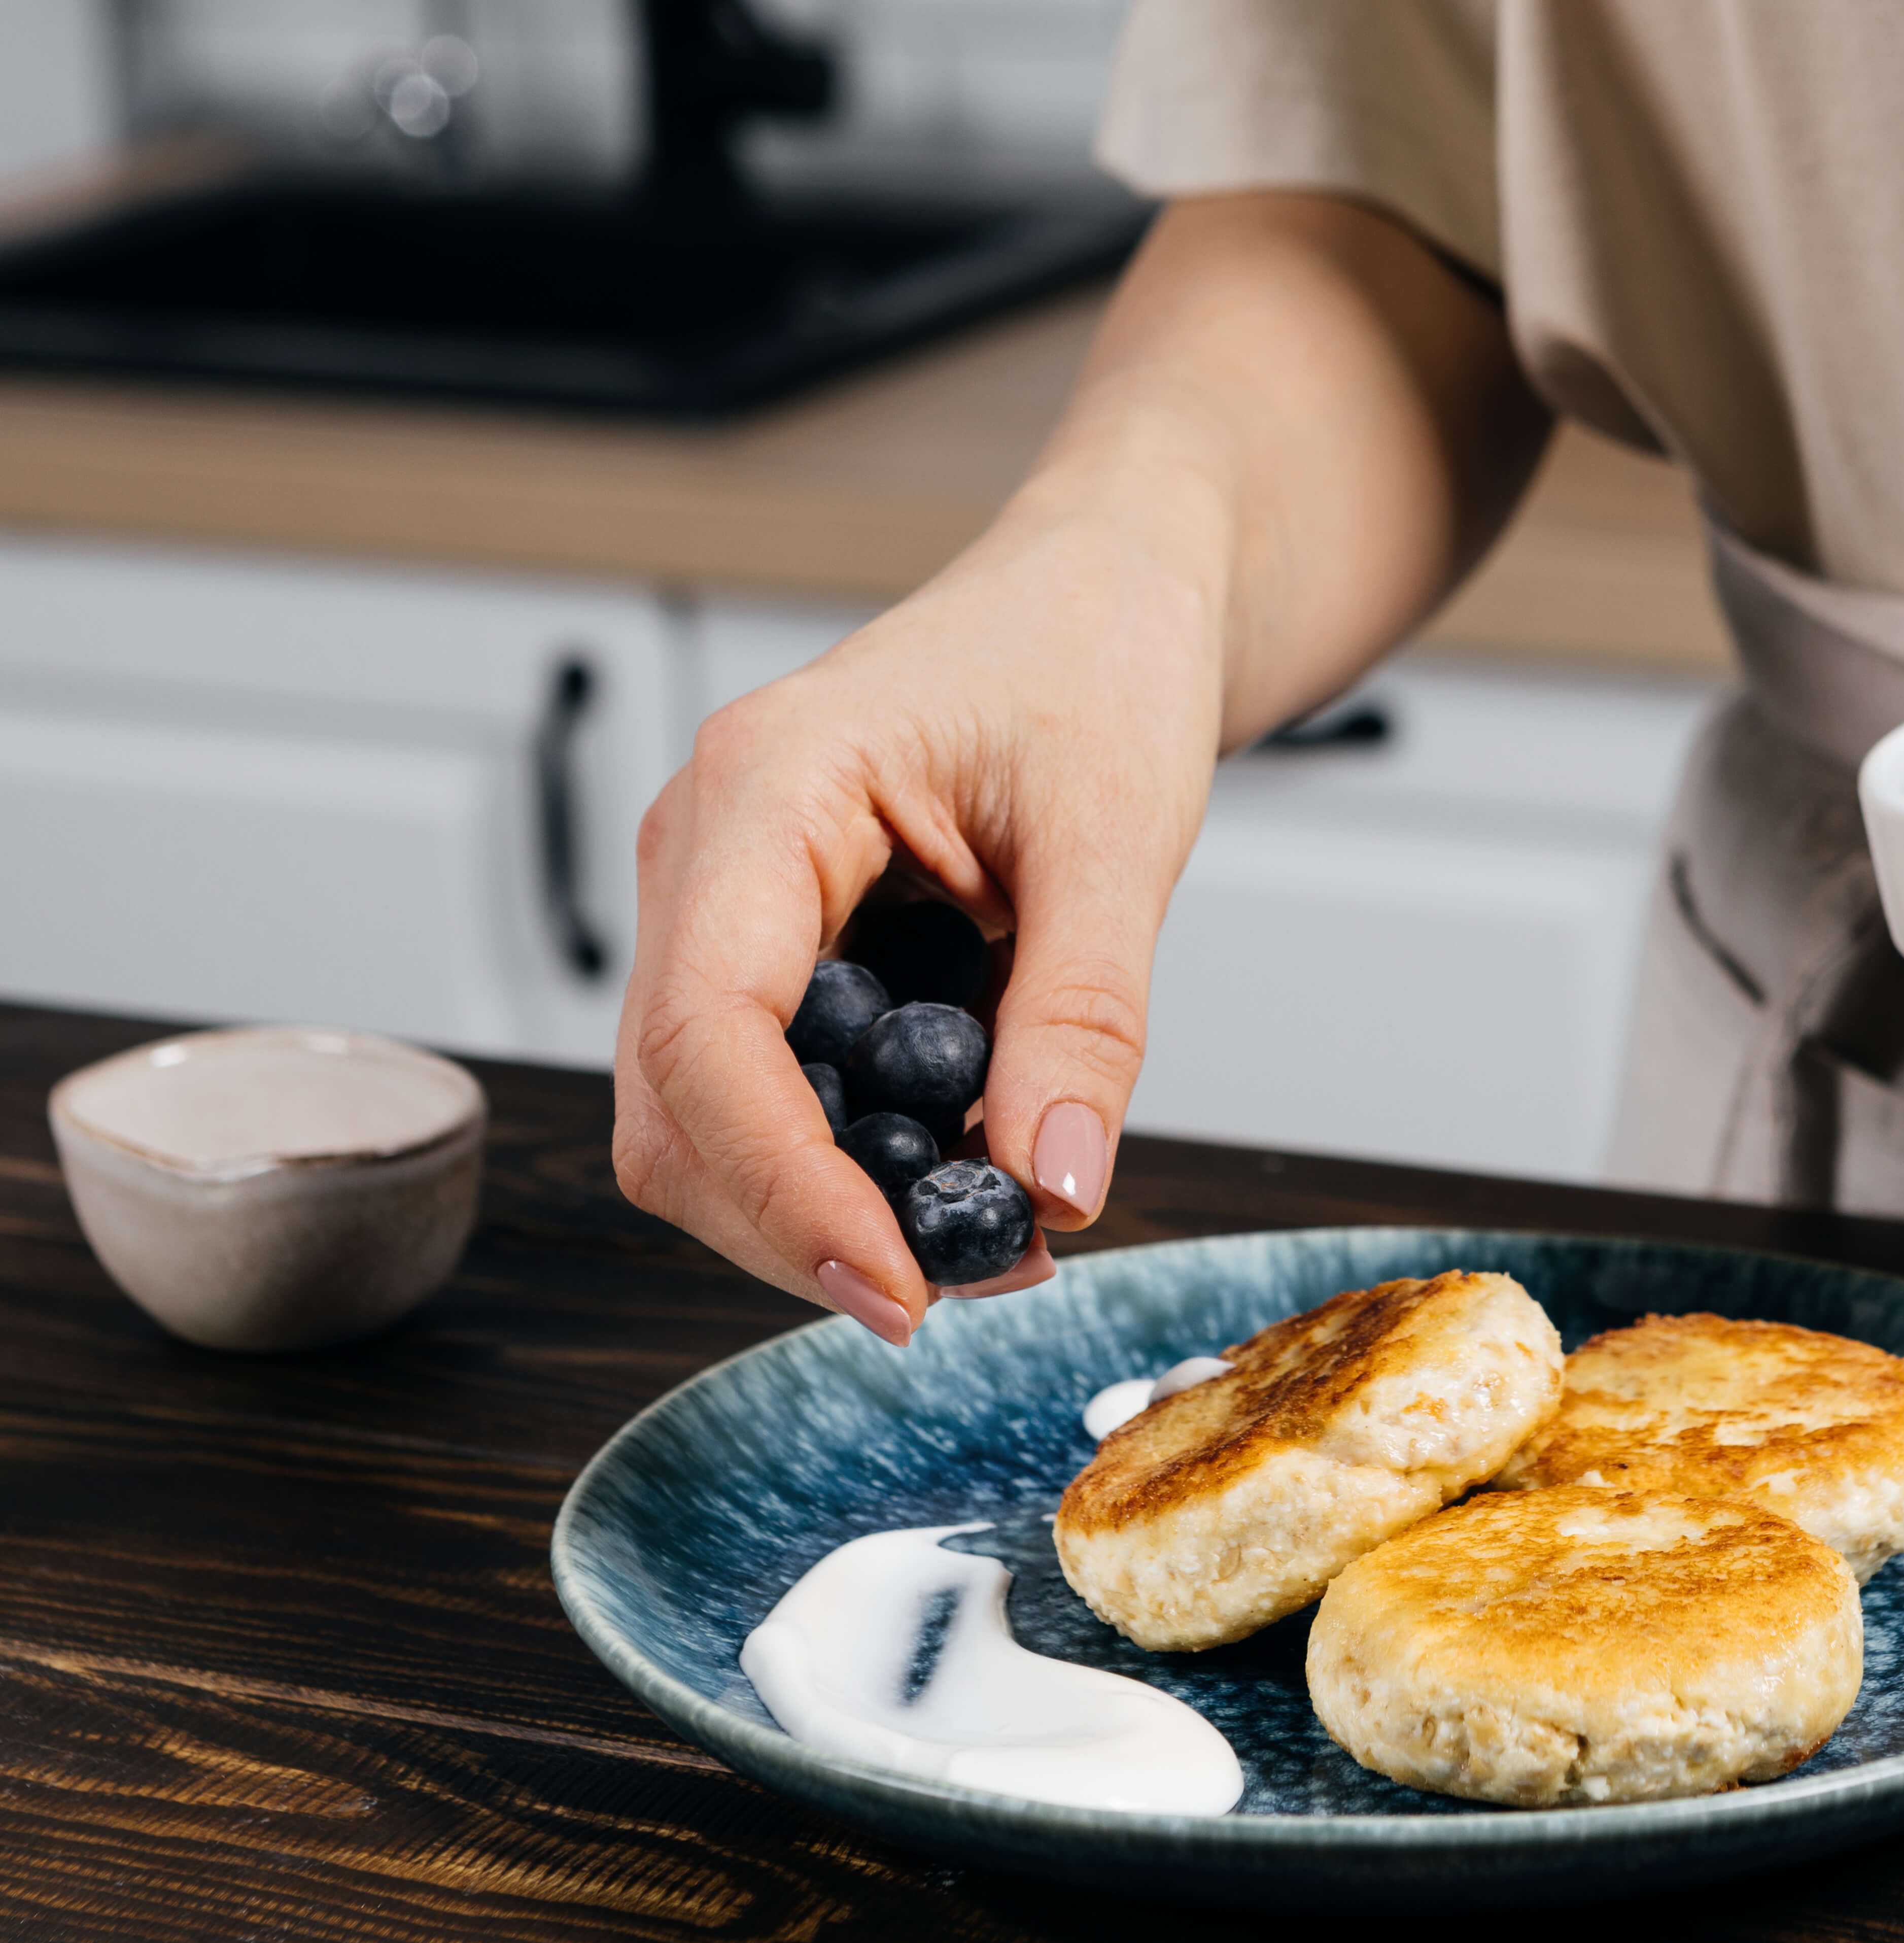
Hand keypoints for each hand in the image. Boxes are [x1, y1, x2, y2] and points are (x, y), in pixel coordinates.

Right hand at [610, 195, 1549, 1339]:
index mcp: (767, 787)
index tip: (901, 1287)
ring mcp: (726, 903)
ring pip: (709, 1120)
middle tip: (979, 1281)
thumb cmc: (1096, 656)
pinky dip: (859, 1157)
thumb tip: (1058, 1187)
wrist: (1103, 590)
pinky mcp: (776, 946)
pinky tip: (972, 1168)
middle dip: (807, 1223)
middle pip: (678, 1108)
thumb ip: (1084, 1014)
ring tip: (1004, 1231)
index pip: (705, 1034)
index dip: (785, 1188)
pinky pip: (774, 1087)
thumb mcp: (1121, 831)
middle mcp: (710, 850)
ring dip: (834, 1205)